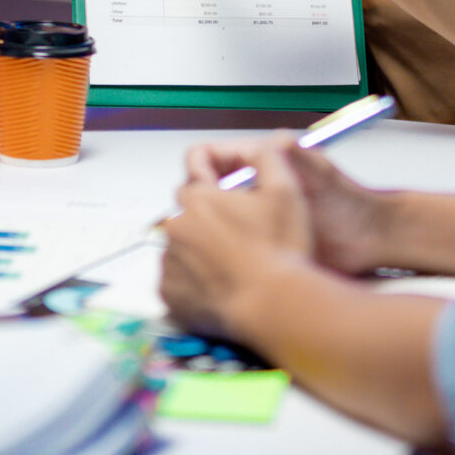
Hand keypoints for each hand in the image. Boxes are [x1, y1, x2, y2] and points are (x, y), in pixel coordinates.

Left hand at [160, 145, 315, 340]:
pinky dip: (193, 281)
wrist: (273, 306)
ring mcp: (168, 262)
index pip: (196, 168)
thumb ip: (268, 157)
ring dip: (200, 249)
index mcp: (197, 196)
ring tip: (233, 265)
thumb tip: (258, 148)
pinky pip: (177, 280)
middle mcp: (175, 225)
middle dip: (209, 216)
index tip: (234, 193)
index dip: (218, 177)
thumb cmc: (280, 248)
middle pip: (189, 210)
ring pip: (182, 245)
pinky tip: (221, 285)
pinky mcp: (168, 294)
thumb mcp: (286, 190)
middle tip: (242, 234)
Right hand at [183, 140, 395, 276]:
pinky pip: (222, 246)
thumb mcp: (315, 168)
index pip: (206, 157)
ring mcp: (248, 217)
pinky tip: (232, 258)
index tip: (207, 191)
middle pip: (200, 190)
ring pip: (207, 220)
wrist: (365, 237)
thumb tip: (262, 144)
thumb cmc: (345, 200)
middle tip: (214, 221)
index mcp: (256, 164)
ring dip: (207, 229)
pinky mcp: (254, 244)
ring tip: (223, 242)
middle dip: (199, 204)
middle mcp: (247, 189)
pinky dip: (218, 250)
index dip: (200, 171)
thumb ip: (287, 151)